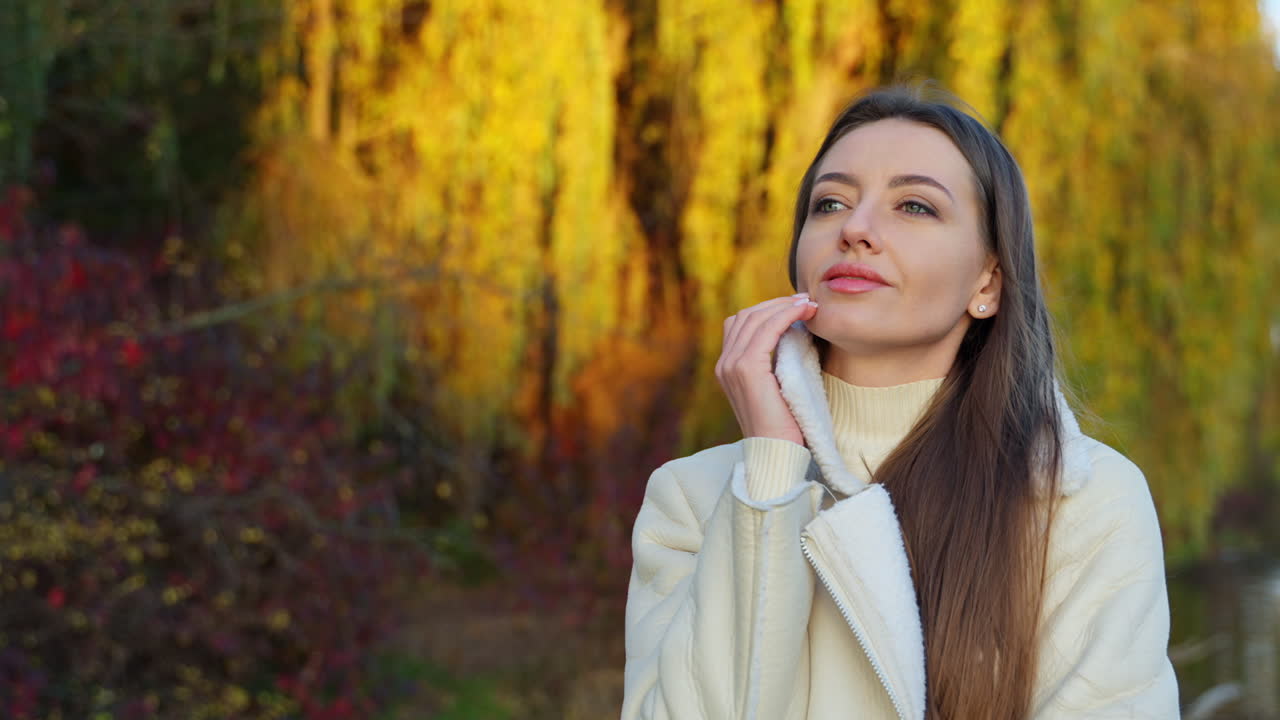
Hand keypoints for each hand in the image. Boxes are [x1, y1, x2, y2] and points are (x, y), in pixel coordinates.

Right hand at [715, 293, 818, 445]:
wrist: (777, 451)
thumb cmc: (783, 424)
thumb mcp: (774, 386)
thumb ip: (773, 362)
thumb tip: (793, 332)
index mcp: (727, 367)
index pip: (741, 323)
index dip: (768, 309)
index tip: (797, 306)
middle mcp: (723, 364)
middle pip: (746, 315)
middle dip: (778, 303)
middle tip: (806, 300)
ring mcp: (731, 366)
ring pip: (755, 317)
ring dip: (784, 305)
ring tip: (809, 304)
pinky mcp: (747, 369)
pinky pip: (766, 330)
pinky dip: (786, 315)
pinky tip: (804, 313)